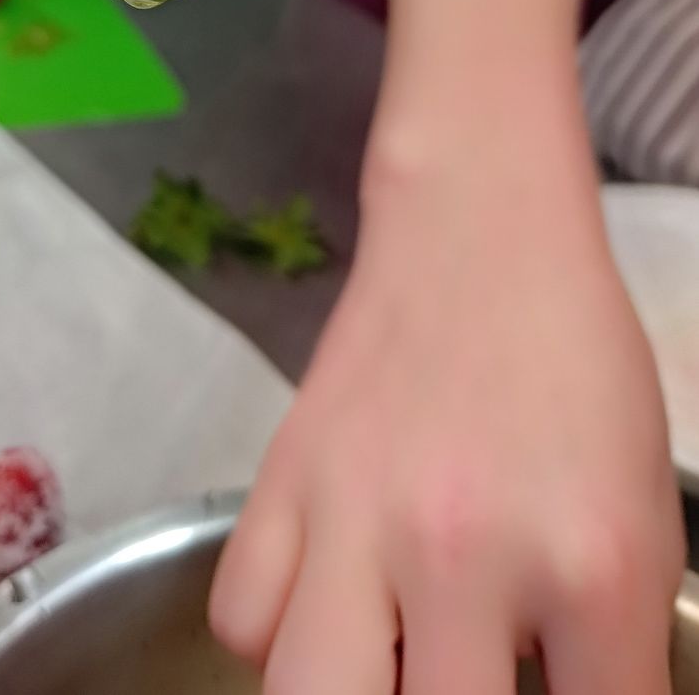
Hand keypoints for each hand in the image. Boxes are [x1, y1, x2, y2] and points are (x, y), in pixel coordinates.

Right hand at [210, 105, 683, 694]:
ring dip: (349, 693)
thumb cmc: (579, 373)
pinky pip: (242, 618)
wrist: (480, 237)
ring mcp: (354, 516)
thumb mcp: (644, 523)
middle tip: (457, 683)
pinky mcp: (279, 477)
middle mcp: (462, 556)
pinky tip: (327, 604)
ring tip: (384, 665)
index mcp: (590, 569)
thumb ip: (609, 647)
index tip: (559, 687)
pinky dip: (277, 633)